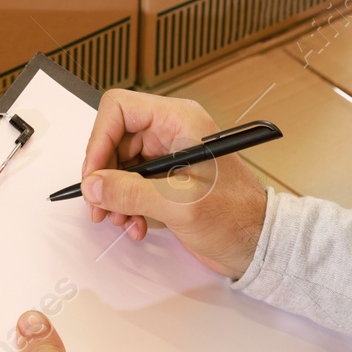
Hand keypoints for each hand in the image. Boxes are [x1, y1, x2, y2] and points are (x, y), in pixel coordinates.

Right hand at [81, 89, 269, 278]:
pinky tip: (135, 224)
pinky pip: (131, 184)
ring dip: (114, 196)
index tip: (95, 175)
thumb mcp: (180, 204)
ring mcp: (168, 156)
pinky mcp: (166, 179)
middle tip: (100, 206)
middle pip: (114, 139)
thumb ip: (132, 193)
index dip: (100, 140)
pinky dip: (126, 205)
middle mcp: (171, 132)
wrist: (256, 243)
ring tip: (120, 220)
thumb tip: (94, 186)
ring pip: (118, 165)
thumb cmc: (236, 216)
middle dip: (104, 176)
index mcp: (180, 121)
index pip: (120, 109)